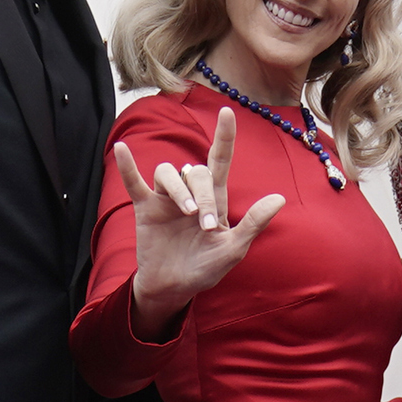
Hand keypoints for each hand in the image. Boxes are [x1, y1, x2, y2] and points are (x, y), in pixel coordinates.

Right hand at [120, 109, 286, 339]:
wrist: (175, 288)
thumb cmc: (206, 268)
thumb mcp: (233, 249)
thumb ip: (253, 223)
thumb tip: (280, 198)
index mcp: (215, 199)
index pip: (220, 160)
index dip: (224, 137)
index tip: (227, 112)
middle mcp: (190, 193)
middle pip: (196, 172)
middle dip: (203, 196)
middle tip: (205, 226)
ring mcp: (166, 199)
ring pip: (168, 172)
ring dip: (178, 189)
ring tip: (186, 213)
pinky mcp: (146, 209)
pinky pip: (134, 181)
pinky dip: (127, 166)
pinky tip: (120, 148)